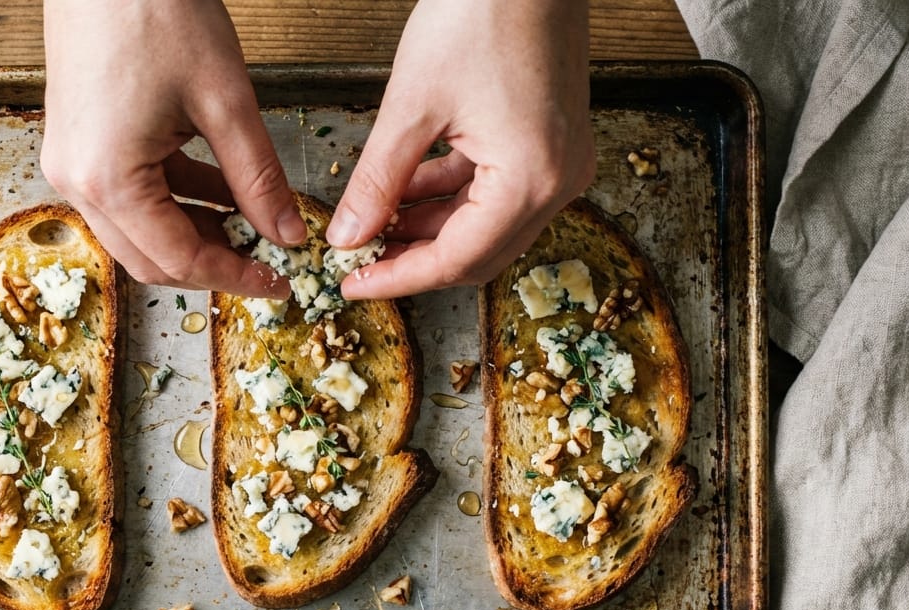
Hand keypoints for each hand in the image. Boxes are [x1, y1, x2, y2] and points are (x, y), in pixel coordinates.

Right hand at [40, 0, 304, 296]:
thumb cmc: (155, 10)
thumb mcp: (225, 100)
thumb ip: (258, 177)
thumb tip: (285, 233)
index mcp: (108, 179)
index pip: (180, 260)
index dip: (235, 278)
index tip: (279, 282)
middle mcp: (77, 182)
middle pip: (150, 259)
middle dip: (212, 265)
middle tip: (268, 263)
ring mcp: (71, 163)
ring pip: (138, 232)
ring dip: (194, 234)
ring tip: (251, 224)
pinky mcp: (77, 143)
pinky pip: (128, 195)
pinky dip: (174, 201)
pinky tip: (220, 190)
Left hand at [332, 0, 594, 299]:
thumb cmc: (483, 12)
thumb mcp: (412, 105)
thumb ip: (378, 181)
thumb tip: (348, 235)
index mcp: (531, 180)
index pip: (456, 259)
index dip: (398, 278)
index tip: (352, 284)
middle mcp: (557, 183)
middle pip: (477, 255)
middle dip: (413, 261)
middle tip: (358, 262)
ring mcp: (560, 165)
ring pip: (485, 228)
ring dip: (428, 231)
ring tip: (372, 226)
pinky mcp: (551, 146)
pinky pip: (496, 193)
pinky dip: (449, 199)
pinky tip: (404, 194)